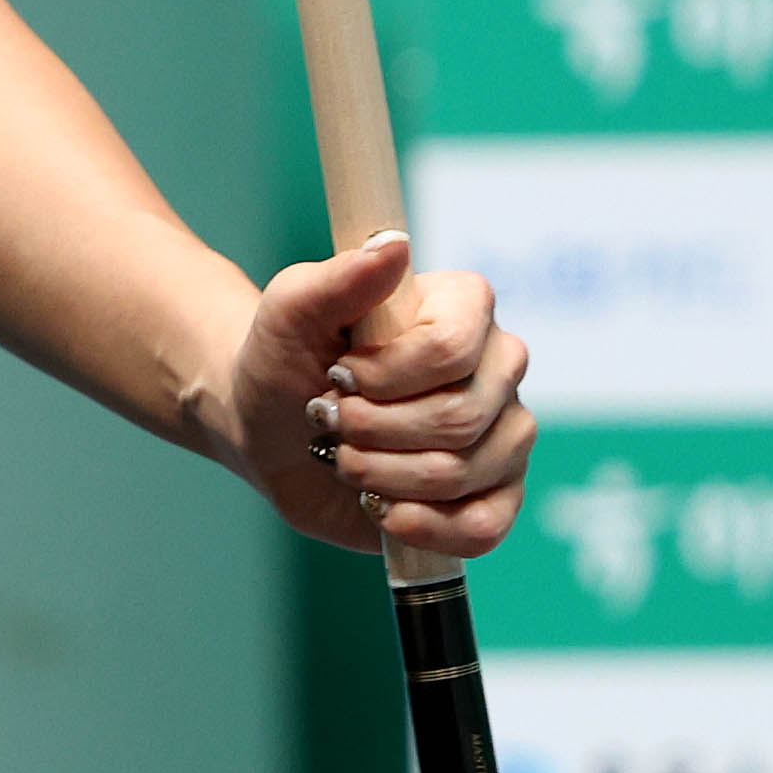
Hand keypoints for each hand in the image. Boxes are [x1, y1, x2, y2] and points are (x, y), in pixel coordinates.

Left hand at [213, 230, 531, 558]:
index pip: (453, 349)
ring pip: (462, 472)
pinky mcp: (492, 495)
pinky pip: (486, 526)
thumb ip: (337, 278)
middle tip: (329, 419)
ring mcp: (503, 435)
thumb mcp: (290, 312)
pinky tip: (384, 509)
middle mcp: (498, 367)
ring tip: (344, 457)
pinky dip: (423, 525)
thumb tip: (392, 245)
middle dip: (370, 429)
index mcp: (465, 308)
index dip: (384, 375)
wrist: (269, 427)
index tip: (337, 373)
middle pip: (457, 417)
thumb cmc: (284, 359)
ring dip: (380, 474)